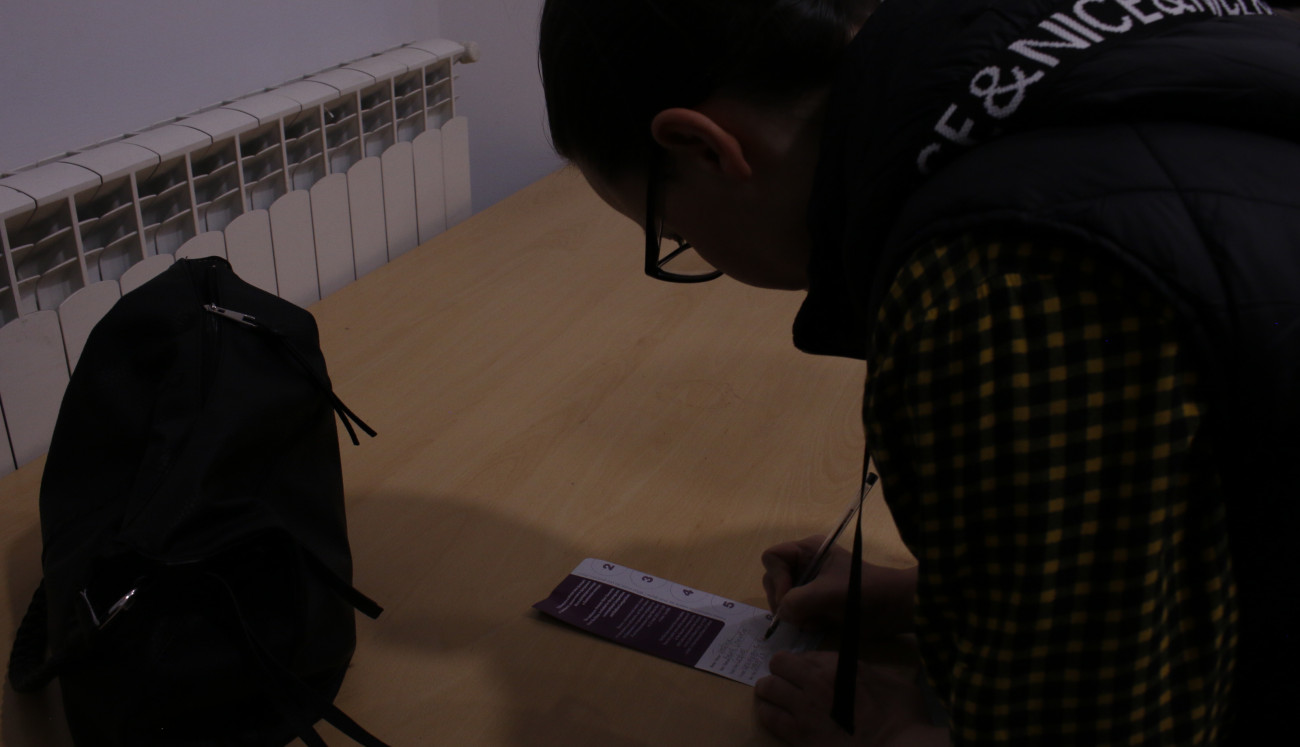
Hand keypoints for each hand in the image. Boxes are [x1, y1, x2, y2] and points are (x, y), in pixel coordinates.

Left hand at [754, 651, 948, 746]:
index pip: (807, 654)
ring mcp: (805, 708)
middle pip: (780, 663)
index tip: (807, 670)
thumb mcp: (892, 682)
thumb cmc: (904, 717)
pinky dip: (767, 711)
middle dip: (781, 669)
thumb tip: (859, 675)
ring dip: (768, 688)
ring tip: (770, 693)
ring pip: (768, 687)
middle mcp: (817, 681)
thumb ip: (868, 673)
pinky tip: (770, 712)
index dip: (806, 662)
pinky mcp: (798, 735)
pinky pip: (769, 717)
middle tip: (785, 678)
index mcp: (840, 666)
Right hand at [762, 536, 916, 635]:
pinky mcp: (817, 604)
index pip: (772, 558)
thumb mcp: (828, 593)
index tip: (790, 598)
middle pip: (774, 580)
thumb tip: (782, 614)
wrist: (894, 609)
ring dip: (797, 614)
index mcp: (808, 550)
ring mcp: (811, 586)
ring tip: (817, 619)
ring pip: (784, 601)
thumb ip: (798, 601)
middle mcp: (806, 565)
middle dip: (785, 600)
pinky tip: (823, 623)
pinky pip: (797, 614)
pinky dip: (805, 622)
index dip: (776, 578)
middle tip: (800, 614)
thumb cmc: (864, 592)